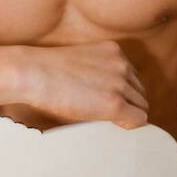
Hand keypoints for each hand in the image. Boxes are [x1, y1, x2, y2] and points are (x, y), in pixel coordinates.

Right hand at [21, 39, 148, 128]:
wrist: (35, 72)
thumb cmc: (49, 69)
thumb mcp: (83, 61)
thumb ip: (101, 70)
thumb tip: (107, 93)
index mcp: (114, 50)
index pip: (133, 77)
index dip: (123, 92)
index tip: (110, 99)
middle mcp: (122, 64)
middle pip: (140, 92)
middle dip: (128, 103)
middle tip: (105, 112)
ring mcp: (120, 83)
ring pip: (141, 107)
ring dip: (127, 114)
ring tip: (102, 117)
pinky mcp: (115, 104)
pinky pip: (138, 120)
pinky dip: (128, 125)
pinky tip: (110, 124)